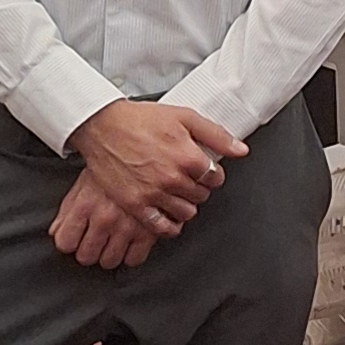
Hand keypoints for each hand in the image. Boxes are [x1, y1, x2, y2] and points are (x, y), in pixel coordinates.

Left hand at [51, 169, 158, 269]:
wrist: (149, 157)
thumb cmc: (115, 169)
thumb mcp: (84, 183)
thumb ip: (67, 210)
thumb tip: (56, 233)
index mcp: (85, 205)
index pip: (65, 243)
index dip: (69, 242)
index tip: (76, 239)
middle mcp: (104, 218)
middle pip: (86, 256)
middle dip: (89, 251)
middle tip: (95, 242)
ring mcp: (127, 226)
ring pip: (109, 261)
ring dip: (109, 254)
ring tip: (113, 242)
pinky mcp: (149, 231)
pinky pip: (134, 259)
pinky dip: (131, 255)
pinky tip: (130, 243)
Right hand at [66, 98, 245, 228]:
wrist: (103, 126)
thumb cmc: (141, 119)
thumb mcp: (185, 117)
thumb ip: (217, 135)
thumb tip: (241, 150)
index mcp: (187, 157)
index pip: (215, 178)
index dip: (211, 173)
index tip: (204, 170)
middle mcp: (172, 178)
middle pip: (201, 195)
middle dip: (198, 187)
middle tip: (187, 178)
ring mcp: (152, 193)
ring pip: (185, 213)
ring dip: (185, 205)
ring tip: (177, 193)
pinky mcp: (134, 204)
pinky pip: (161, 227)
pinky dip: (169, 226)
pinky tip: (168, 216)